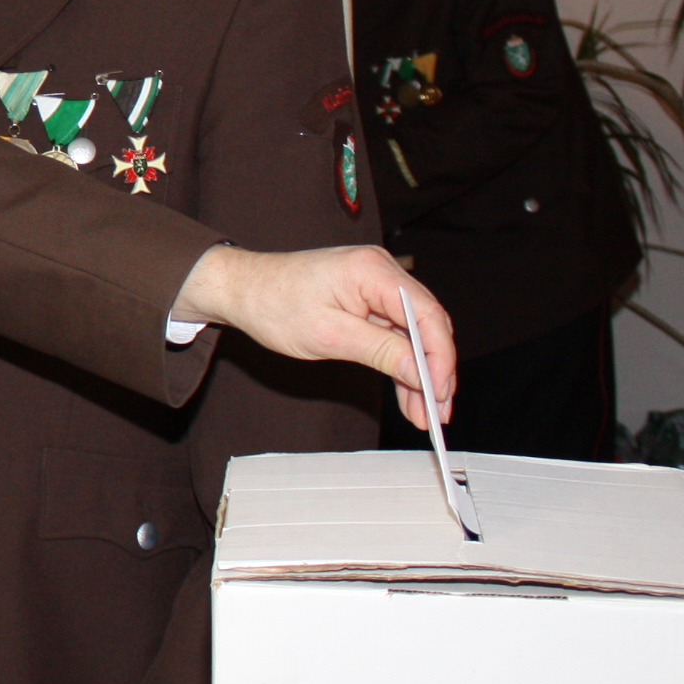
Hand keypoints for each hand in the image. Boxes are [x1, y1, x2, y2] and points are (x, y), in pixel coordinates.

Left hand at [174, 243, 456, 427]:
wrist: (241, 289)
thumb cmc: (273, 303)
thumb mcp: (328, 336)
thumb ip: (380, 352)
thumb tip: (421, 371)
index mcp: (372, 271)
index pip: (426, 314)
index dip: (440, 357)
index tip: (441, 392)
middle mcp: (380, 272)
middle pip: (425, 325)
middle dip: (434, 370)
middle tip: (437, 411)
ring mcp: (375, 285)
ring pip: (412, 334)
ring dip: (419, 373)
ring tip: (423, 413)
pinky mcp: (367, 300)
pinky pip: (394, 334)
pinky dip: (400, 363)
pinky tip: (407, 393)